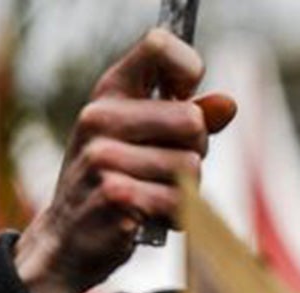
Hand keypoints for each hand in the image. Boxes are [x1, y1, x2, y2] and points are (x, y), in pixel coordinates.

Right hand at [12, 29, 237, 292]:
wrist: (70, 235)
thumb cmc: (117, 180)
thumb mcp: (144, 139)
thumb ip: (188, 119)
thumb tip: (229, 104)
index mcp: (109, 92)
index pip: (159, 48)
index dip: (189, 69)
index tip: (188, 98)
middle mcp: (100, 117)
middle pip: (192, 121)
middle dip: (196, 151)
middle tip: (169, 168)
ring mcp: (103, 156)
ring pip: (191, 167)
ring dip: (186, 190)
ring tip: (155, 194)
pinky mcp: (116, 195)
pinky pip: (181, 203)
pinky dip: (178, 216)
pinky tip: (151, 216)